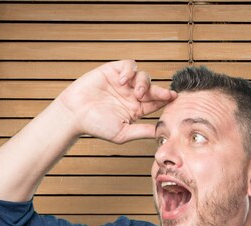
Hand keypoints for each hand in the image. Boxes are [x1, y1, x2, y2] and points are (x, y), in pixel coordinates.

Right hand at [56, 60, 176, 143]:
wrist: (75, 114)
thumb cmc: (97, 126)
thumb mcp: (123, 133)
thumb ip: (141, 131)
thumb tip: (160, 133)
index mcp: (136, 109)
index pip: (155, 103)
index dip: (165, 100)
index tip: (174, 98)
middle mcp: (131, 95)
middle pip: (152, 88)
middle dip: (159, 91)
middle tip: (164, 95)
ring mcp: (123, 83)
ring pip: (143, 76)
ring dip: (143, 83)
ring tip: (135, 92)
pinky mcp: (113, 70)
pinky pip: (129, 66)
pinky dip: (128, 71)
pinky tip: (122, 81)